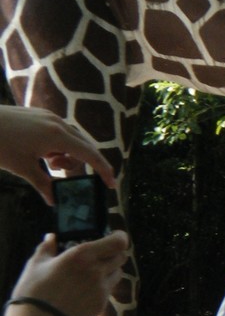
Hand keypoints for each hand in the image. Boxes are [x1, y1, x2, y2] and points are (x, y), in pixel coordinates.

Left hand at [0, 105, 115, 203]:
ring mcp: (47, 117)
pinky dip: (56, 146)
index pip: (90, 154)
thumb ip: (43, 183)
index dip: (103, 170)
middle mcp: (57, 123)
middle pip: (83, 146)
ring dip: (65, 155)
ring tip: (47, 164)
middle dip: (78, 164)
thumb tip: (54, 200)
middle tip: (61, 175)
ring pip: (70, 139)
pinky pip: (58, 132)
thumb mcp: (23, 168)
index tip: (111, 184)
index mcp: (57, 136)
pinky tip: (40, 153)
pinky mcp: (38, 115)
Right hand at [12, 231, 129, 315]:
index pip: (117, 242)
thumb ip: (47, 247)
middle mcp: (97, 270)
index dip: (120, 237)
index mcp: (82, 255)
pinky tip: (88, 289)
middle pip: (120, 257)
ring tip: (95, 272)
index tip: (116, 236)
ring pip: (118, 274)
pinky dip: (104, 286)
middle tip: (103, 254)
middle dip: (114, 253)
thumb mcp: (36, 264)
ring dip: (111, 270)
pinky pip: (109, 290)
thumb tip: (51, 237)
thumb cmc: (33, 289)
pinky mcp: (101, 304)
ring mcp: (101, 288)